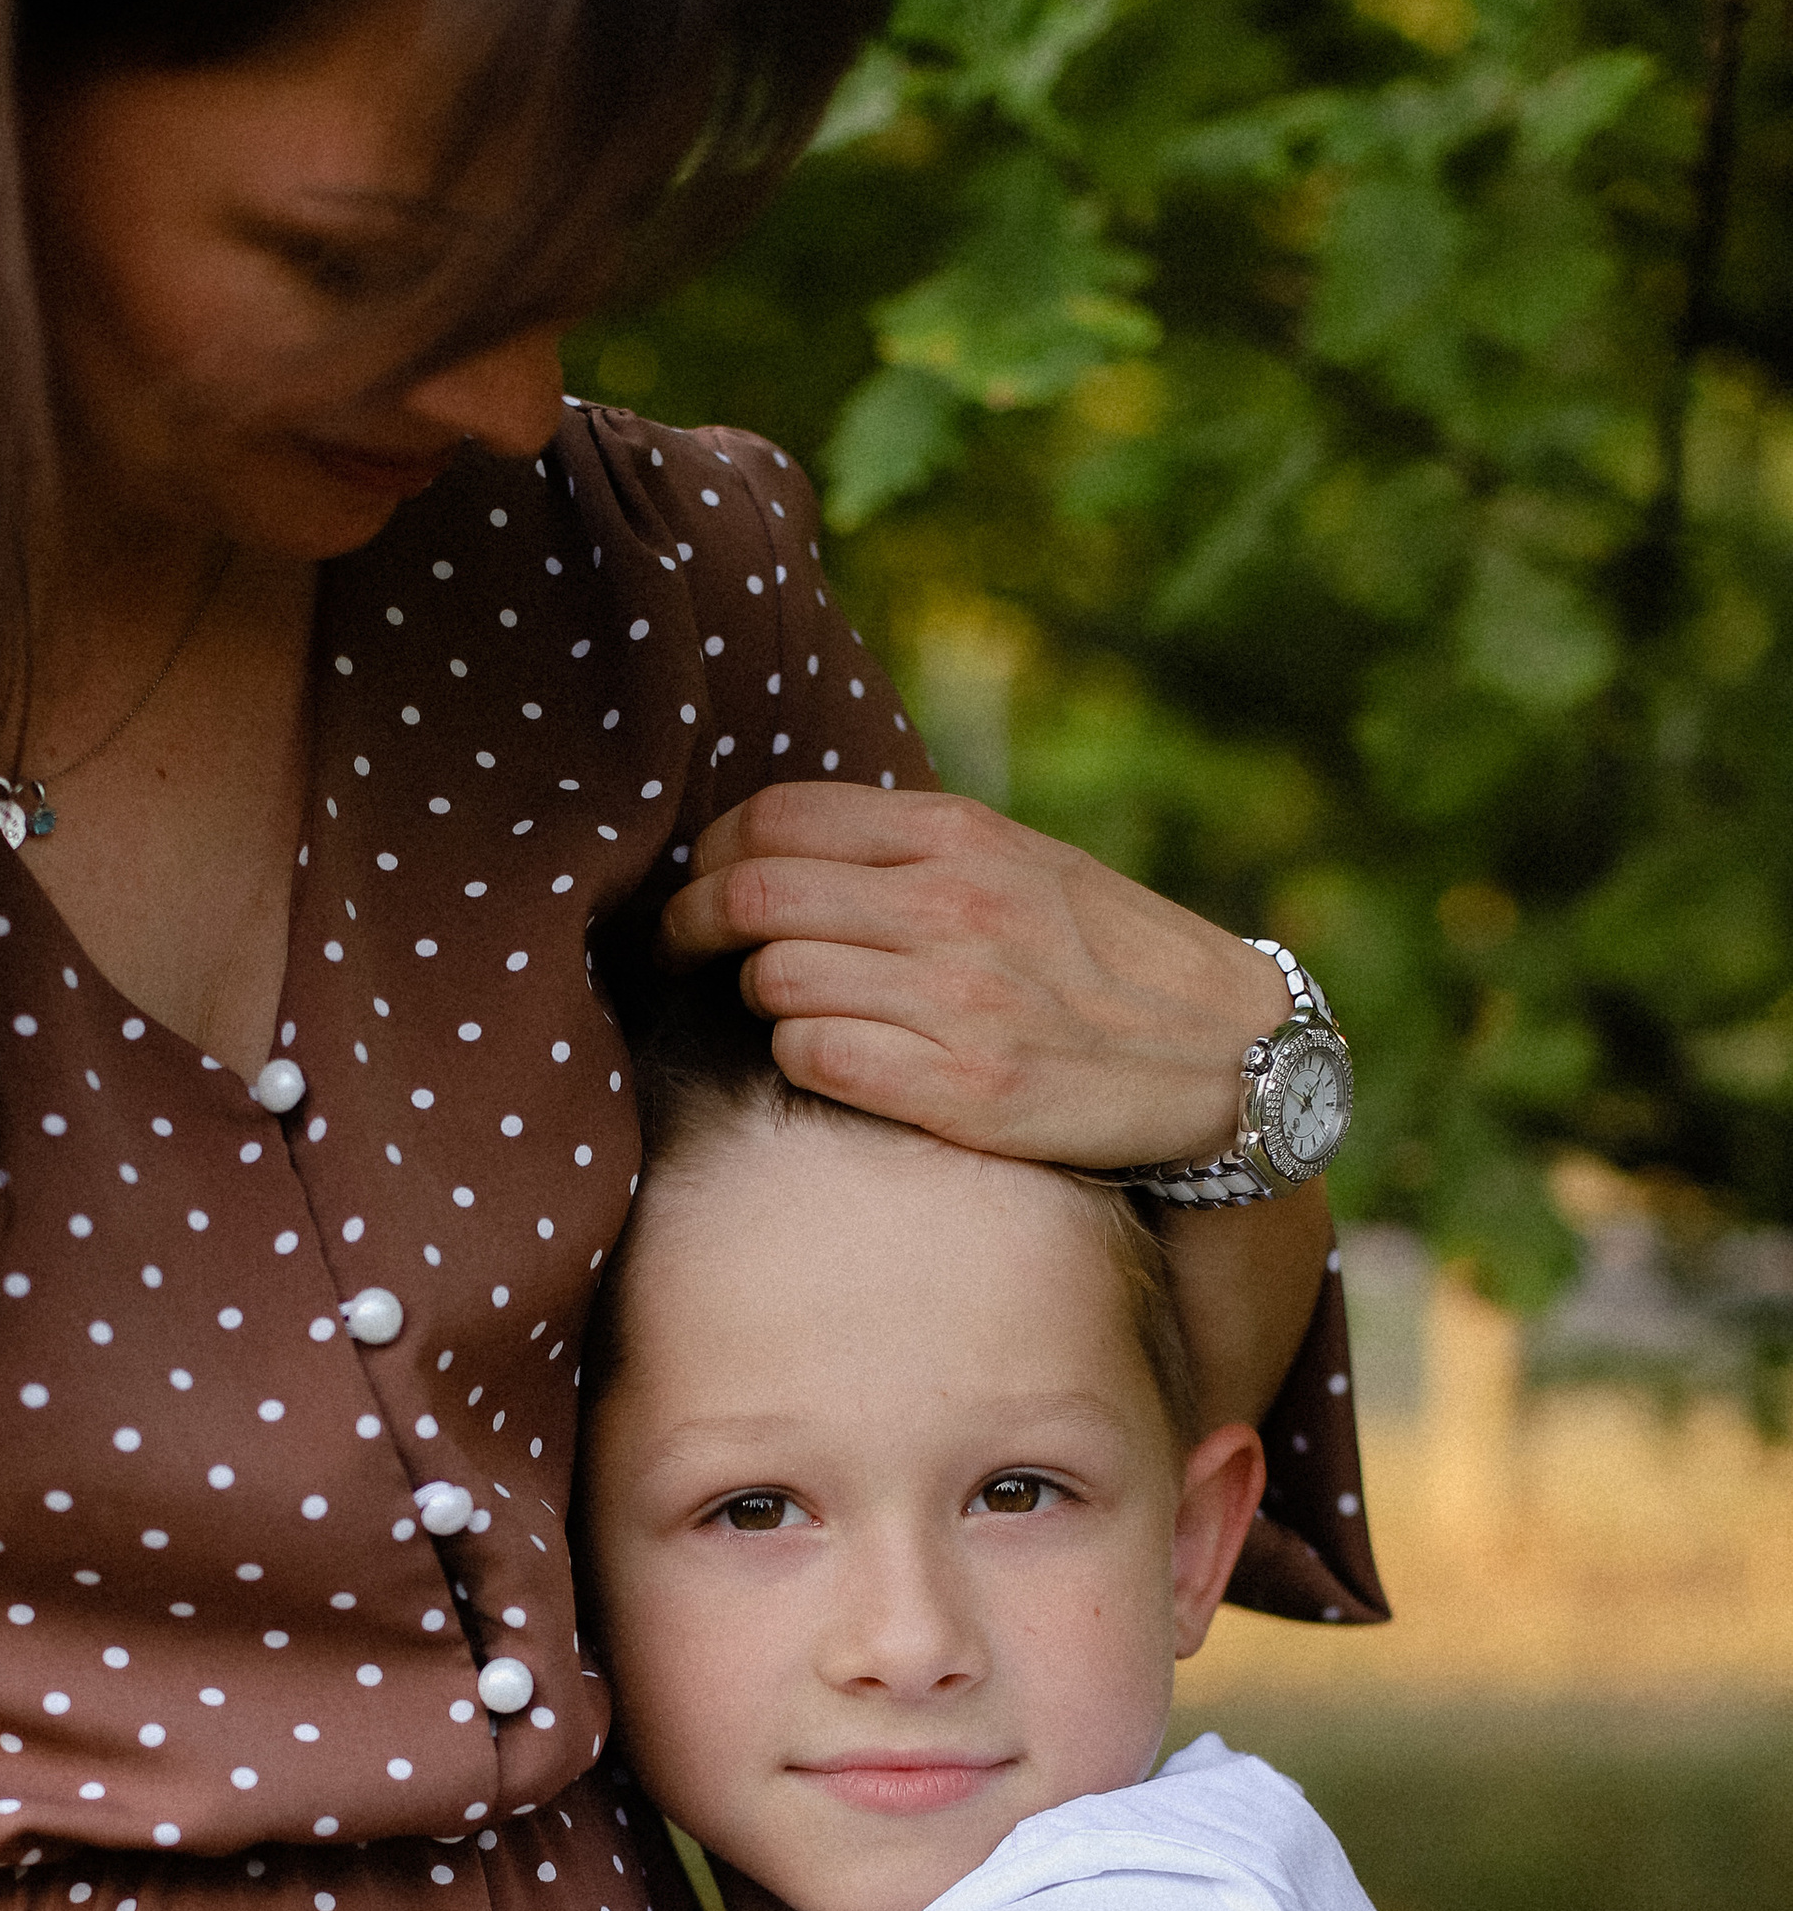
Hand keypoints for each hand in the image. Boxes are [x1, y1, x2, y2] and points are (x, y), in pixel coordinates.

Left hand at [659, 784, 1287, 1169]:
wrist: (1231, 1061)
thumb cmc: (1109, 964)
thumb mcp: (1024, 867)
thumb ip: (915, 853)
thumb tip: (783, 848)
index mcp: (960, 837)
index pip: (772, 819)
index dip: (709, 858)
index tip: (699, 893)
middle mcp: (954, 907)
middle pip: (750, 896)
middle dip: (689, 930)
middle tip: (680, 961)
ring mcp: (958, 1000)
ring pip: (773, 982)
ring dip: (758, 1003)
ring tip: (782, 1017)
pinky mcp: (963, 1091)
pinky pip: (813, 1060)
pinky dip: (801, 1061)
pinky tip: (836, 1064)